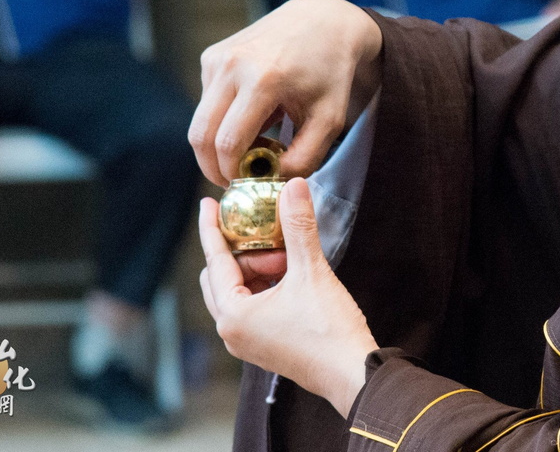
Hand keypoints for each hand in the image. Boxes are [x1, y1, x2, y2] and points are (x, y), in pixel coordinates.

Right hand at [189, 0, 381, 185]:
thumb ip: (305, 157)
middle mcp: (232, 65)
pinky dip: (222, 118)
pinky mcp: (211, 56)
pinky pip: (206, 102)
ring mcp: (217, 58)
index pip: (228, 142)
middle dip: (212, 166)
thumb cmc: (329, 73)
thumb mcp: (330, 118)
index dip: (230, 172)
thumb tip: (271, 181)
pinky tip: (253, 114)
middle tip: (233, 179)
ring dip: (219, 142)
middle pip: (200, 136)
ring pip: (200, 121)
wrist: (322, 21)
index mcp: (263, 79)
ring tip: (256, 142)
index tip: (245, 184)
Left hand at [199, 179, 376, 416]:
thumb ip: (298, 227)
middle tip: (271, 236)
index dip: (211, 228)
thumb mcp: (312, 271)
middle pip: (222, 277)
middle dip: (243, 251)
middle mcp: (232, 331)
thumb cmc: (328, 329)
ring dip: (257, 269)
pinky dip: (264, 285)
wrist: (352, 373)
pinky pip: (252, 306)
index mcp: (234, 315)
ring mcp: (247, 342)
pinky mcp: (264, 345)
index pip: (215, 261)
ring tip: (288, 257)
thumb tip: (294, 187)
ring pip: (238, 292)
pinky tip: (290, 275)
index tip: (207, 203)